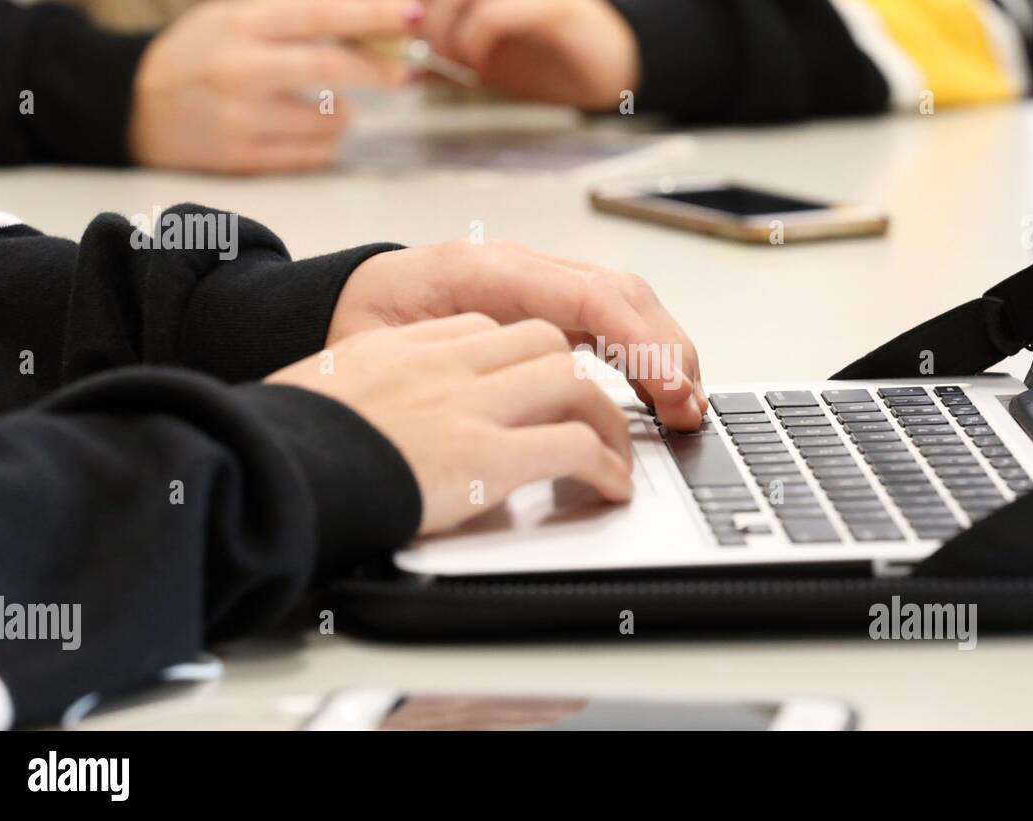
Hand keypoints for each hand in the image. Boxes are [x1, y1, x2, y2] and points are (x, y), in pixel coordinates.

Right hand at [129, 0, 416, 172]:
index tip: (416, 15)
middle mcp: (239, 69)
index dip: (374, 15)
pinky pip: (314, 155)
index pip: (321, 14)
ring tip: (328, 103)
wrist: (134, 104)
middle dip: (379, 72)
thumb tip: (377, 28)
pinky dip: (324, 140)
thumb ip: (303, 20)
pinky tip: (303, 128)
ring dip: (346, 113)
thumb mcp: (241, 18)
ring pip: (329, 121)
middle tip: (407, 75)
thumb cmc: (205, 52)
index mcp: (242, 23)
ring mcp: (239, 118)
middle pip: (330, 69)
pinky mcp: (242, 159)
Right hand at [266, 314, 632, 533]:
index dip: (525, 362)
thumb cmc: (284, 444)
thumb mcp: (323, 392)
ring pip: (572, 381)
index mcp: (404, 347)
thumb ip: (366, 389)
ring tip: (614, 455)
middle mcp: (443, 364)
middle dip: (577, 379)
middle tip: (593, 414)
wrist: (266, 474)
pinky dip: (604, 467)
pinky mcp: (486, 456)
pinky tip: (610, 487)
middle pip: (542, 341)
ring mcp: (469, 405)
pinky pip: (573, 447)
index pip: (488, 331)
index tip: (539, 388)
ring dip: (605, 420)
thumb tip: (375, 414)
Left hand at [330, 240, 706, 429]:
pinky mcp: (542, 302)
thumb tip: (525, 389)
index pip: (591, 298)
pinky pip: (608, 317)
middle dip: (669, 350)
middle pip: (623, 294)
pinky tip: (654, 388)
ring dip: (665, 350)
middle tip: (690, 409)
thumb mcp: (390, 347)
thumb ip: (453, 360)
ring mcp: (536, 281)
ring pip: (625, 302)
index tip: (670, 392)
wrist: (342, 302)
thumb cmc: (362, 327)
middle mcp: (522, 266)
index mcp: (488, 271)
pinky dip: (642, 350)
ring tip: (684, 404)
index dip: (642, 346)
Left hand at [420, 0, 637, 109]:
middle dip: (427, 16)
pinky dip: (475, 42)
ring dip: (446, 28)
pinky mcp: (555, 6)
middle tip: (429, 53)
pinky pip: (494, 15)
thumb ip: (453, 59)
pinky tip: (479, 66)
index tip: (408, 33)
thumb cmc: (556, 64)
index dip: (417, 7)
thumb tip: (409, 68)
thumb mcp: (494, 63)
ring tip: (454, 60)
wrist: (615, 72)